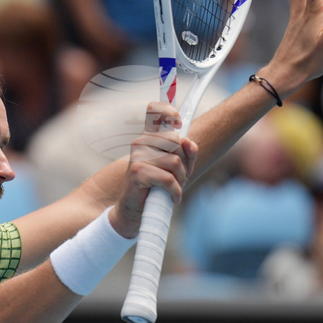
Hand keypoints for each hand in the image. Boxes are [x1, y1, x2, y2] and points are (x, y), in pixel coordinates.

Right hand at [109, 102, 197, 237]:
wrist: (134, 212)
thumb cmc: (157, 188)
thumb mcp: (178, 169)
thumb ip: (186, 153)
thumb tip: (188, 141)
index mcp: (149, 137)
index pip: (155, 111)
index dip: (169, 111)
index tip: (178, 121)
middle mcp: (141, 142)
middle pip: (176, 140)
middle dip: (184, 161)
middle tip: (180, 176)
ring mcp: (138, 155)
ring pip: (174, 161)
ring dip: (181, 180)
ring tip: (175, 189)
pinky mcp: (137, 171)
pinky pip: (168, 178)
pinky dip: (175, 191)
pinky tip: (174, 198)